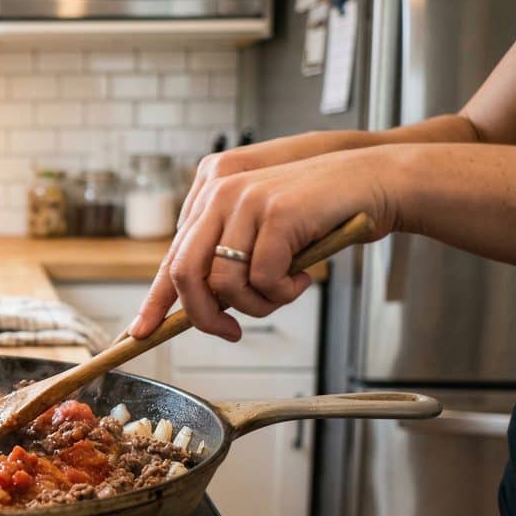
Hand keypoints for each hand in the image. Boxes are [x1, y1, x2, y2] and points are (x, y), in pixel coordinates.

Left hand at [129, 147, 396, 341]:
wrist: (375, 182)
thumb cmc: (320, 216)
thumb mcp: (263, 237)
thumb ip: (230, 261)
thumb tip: (203, 309)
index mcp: (209, 196)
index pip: (170, 257)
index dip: (154, 300)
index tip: (139, 332)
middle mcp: (218, 192)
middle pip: (184, 274)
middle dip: (204, 317)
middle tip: (231, 332)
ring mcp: (245, 199)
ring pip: (223, 283)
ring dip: (256, 305)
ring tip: (285, 293)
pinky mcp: (275, 212)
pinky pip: (263, 279)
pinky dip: (284, 292)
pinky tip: (304, 278)